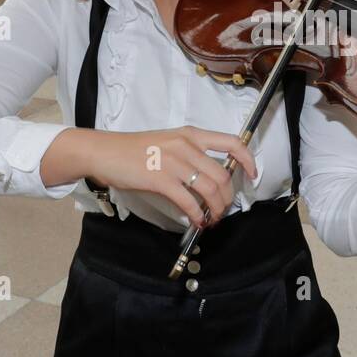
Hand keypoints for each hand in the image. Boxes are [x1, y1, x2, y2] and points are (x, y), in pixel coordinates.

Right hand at [84, 125, 258, 225]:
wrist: (105, 152)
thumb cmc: (135, 150)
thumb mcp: (169, 142)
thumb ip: (191, 155)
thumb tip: (211, 179)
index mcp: (191, 135)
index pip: (232, 142)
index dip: (248, 160)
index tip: (252, 175)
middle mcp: (186, 146)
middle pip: (223, 175)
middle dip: (228, 198)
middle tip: (223, 210)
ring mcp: (173, 162)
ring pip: (210, 189)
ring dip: (215, 209)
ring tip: (211, 219)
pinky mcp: (160, 180)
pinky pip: (189, 201)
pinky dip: (197, 215)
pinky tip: (196, 221)